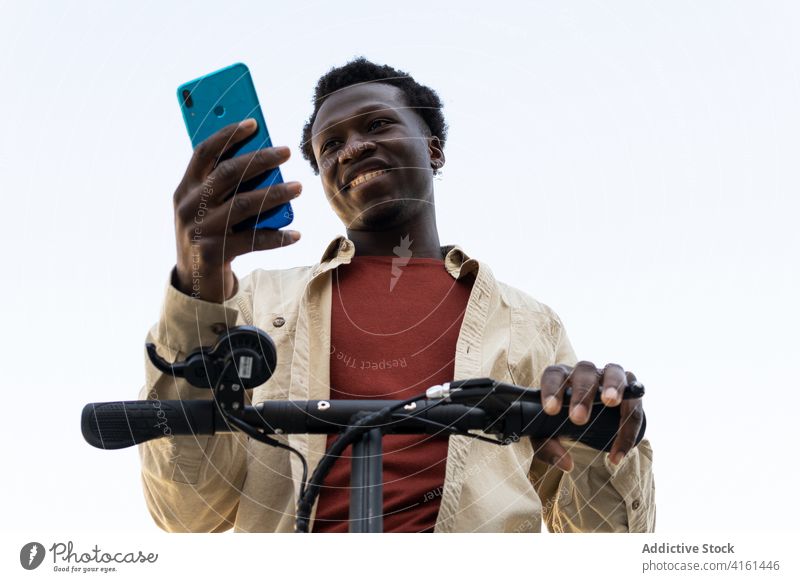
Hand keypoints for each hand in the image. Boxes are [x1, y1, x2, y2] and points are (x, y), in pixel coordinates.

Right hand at [173, 118, 302, 302]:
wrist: (196, 285)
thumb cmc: (211, 236)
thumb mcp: (210, 209)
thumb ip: (226, 187)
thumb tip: (264, 160)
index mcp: (185, 189)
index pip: (204, 152)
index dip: (227, 135)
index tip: (253, 123)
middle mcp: (189, 207)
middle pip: (228, 174)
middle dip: (260, 159)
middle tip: (286, 151)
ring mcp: (200, 231)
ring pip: (243, 205)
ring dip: (275, 194)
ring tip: (299, 187)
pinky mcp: (214, 254)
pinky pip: (253, 240)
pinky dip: (277, 237)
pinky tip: (296, 234)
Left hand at [533, 361, 643, 470]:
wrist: (593, 421)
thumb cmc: (562, 422)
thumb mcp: (548, 435)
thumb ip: (548, 447)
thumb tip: (566, 464)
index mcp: (561, 378)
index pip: (553, 374)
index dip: (551, 389)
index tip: (550, 410)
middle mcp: (586, 373)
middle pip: (584, 371)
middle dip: (582, 394)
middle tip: (578, 418)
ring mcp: (610, 377)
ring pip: (614, 372)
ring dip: (613, 386)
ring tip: (610, 402)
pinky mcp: (632, 389)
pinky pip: (634, 405)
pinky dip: (630, 428)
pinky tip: (620, 451)